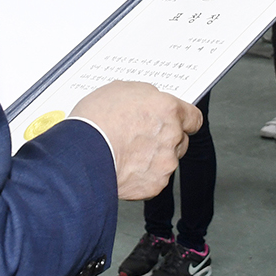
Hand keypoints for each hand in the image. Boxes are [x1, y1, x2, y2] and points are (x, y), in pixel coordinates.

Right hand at [70, 81, 199, 200]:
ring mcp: (165, 162)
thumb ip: (145, 97)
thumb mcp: (121, 90)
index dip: (185, 120)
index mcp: (168, 109)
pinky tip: (125, 168)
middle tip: (142, 138)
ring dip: (153, 159)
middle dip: (165, 140)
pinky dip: (142, 177)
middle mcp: (172, 136)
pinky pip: (154, 180)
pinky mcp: (155, 185)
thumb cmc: (95, 121)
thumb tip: (150, 101)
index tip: (182, 123)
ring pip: (167, 161)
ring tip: (127, 153)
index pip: (193, 117)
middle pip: (180, 140)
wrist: (81, 155)